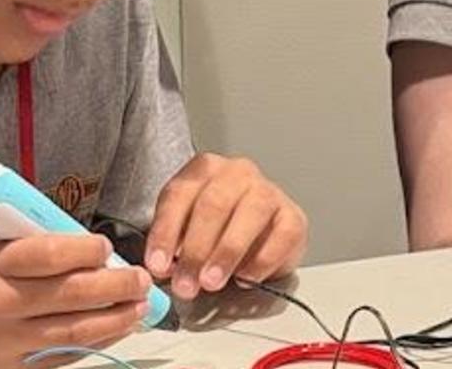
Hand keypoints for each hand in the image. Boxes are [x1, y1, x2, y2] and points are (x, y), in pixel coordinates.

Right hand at [0, 235, 151, 365]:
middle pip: (73, 294)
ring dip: (117, 318)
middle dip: (118, 285)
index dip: (87, 249)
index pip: (51, 254)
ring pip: (76, 331)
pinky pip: (62, 357)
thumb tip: (83, 247)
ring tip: (141, 306)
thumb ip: (26, 249)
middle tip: (142, 278)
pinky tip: (115, 330)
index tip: (107, 246)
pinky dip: (95, 344)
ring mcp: (5, 344)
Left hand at [146, 154, 308, 298]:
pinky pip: (280, 236)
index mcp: (204, 170)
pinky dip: (261, 261)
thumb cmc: (214, 233)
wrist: (258, 237)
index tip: (158, 266)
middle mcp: (237, 173)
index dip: (166, 232)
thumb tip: (159, 271)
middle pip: (213, 204)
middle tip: (186, 283)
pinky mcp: (293, 216)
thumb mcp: (183, 233)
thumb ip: (170, 249)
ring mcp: (268, 191)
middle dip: (196, 249)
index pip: (180, 195)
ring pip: (249, 214)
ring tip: (212, 282)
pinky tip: (245, 277)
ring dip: (227, 253)